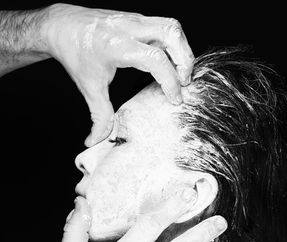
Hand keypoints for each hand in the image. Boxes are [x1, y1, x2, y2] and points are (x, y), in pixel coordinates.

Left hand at [41, 3, 194, 146]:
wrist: (63, 25)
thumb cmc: (75, 53)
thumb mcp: (88, 87)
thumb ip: (99, 116)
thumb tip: (96, 141)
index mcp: (116, 46)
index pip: (155, 59)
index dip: (170, 81)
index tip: (174, 99)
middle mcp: (129, 28)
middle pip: (171, 34)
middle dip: (185, 61)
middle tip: (184, 83)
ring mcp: (135, 19)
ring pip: (172, 27)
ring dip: (183, 50)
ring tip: (181, 73)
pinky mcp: (139, 19)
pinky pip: (166, 27)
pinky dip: (174, 45)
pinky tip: (170, 61)